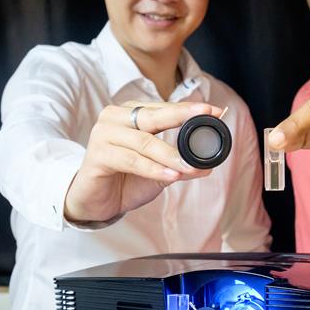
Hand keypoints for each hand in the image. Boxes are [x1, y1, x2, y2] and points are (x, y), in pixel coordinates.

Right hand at [64, 101, 223, 222]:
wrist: (94, 201)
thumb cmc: (124, 179)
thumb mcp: (159, 170)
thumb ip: (180, 163)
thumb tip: (209, 164)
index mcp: (130, 114)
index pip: (163, 108)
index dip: (189, 109)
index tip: (216, 110)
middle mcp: (115, 118)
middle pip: (153, 116)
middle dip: (182, 117)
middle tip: (207, 119)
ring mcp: (103, 134)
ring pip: (144, 141)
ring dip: (170, 155)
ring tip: (190, 166)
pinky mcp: (97, 155)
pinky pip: (131, 160)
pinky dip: (153, 168)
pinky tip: (170, 175)